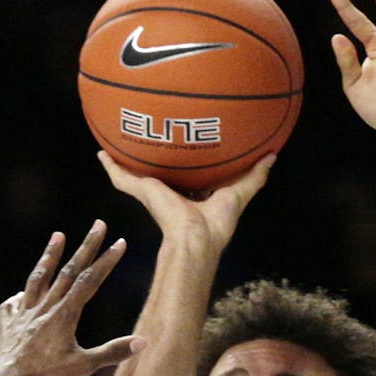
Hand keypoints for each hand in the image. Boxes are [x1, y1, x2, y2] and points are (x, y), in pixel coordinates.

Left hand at [0, 222, 142, 375]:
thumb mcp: (83, 367)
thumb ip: (112, 352)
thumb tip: (143, 342)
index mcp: (65, 314)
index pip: (89, 281)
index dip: (106, 261)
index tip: (120, 241)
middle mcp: (45, 307)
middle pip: (68, 271)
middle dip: (86, 246)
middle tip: (98, 224)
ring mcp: (24, 313)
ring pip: (38, 278)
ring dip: (50, 256)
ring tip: (58, 235)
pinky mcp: (8, 324)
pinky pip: (12, 305)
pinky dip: (18, 297)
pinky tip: (21, 295)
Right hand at [98, 151, 275, 253]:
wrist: (195, 238)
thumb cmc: (217, 223)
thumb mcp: (240, 191)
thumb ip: (255, 175)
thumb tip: (273, 155)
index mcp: (190, 195)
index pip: (187, 176)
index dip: (187, 163)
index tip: (187, 146)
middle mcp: (169, 193)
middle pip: (159, 172)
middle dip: (155, 159)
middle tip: (151, 137)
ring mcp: (153, 193)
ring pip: (136, 174)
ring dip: (126, 161)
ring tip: (118, 143)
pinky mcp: (142, 191)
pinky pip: (121, 177)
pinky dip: (111, 167)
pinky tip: (101, 153)